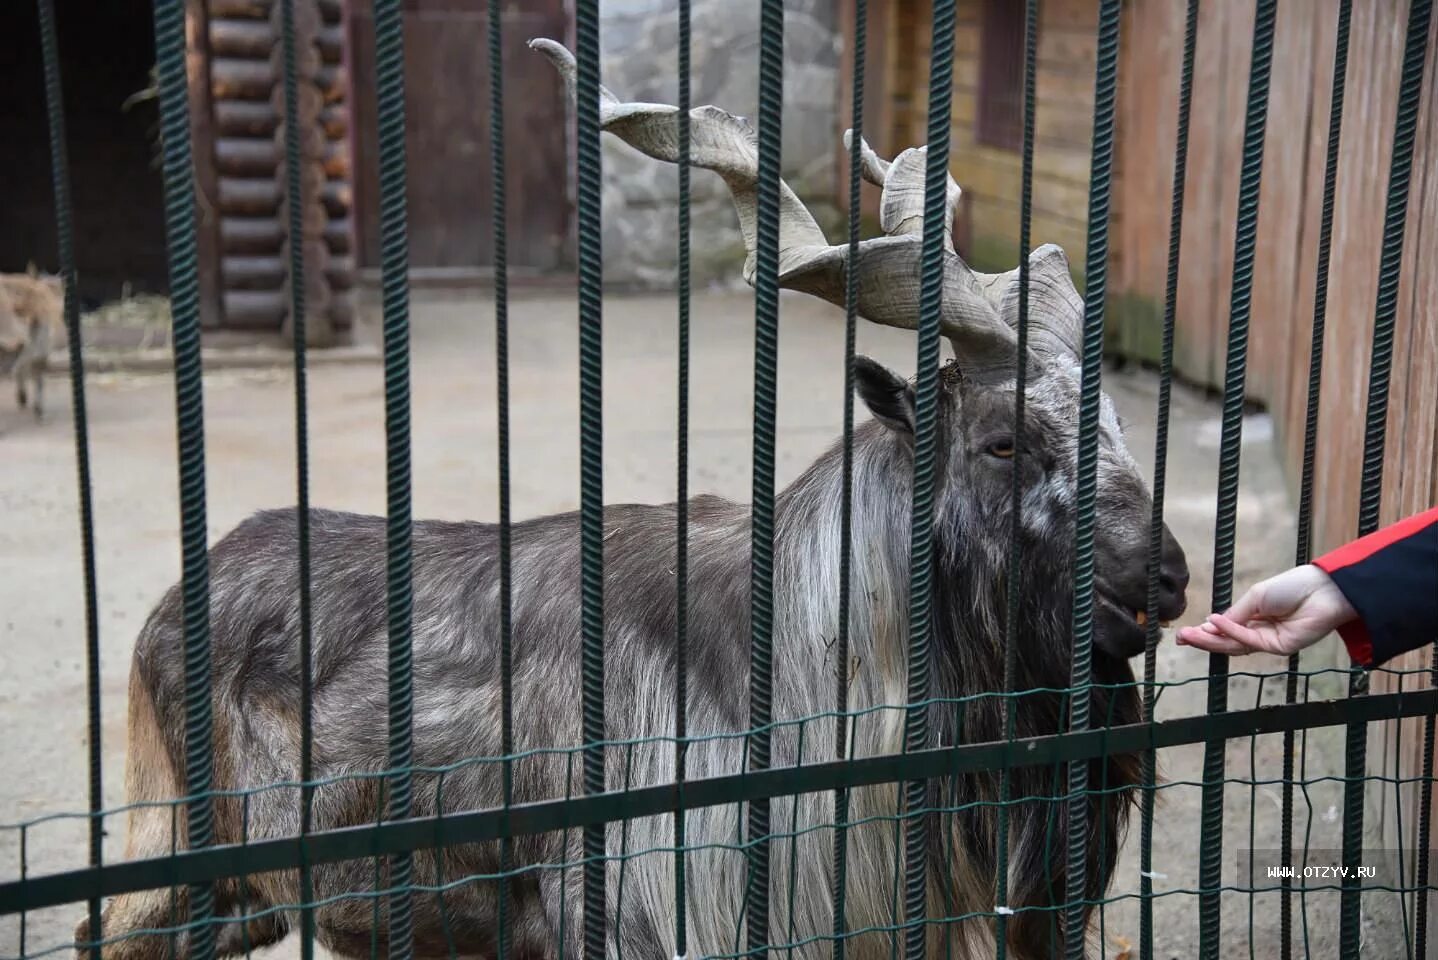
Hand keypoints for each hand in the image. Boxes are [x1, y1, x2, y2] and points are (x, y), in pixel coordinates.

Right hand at [1174, 564, 1357, 656]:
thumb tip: (1211, 624)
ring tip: (1189, 634)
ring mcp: (1269, 641)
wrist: (1323, 591)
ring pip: (1234, 645)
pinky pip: (1248, 640)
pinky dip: (1230, 632)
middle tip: (1180, 638)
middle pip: (1227, 640)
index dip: (1206, 632)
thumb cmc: (1293, 587)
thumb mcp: (1256, 596)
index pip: (1226, 630)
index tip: (1185, 632)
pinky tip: (1213, 622)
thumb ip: (1235, 613)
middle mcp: (1260, 631)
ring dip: (1210, 640)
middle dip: (1203, 639)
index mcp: (1254, 617)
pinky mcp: (1279, 647)